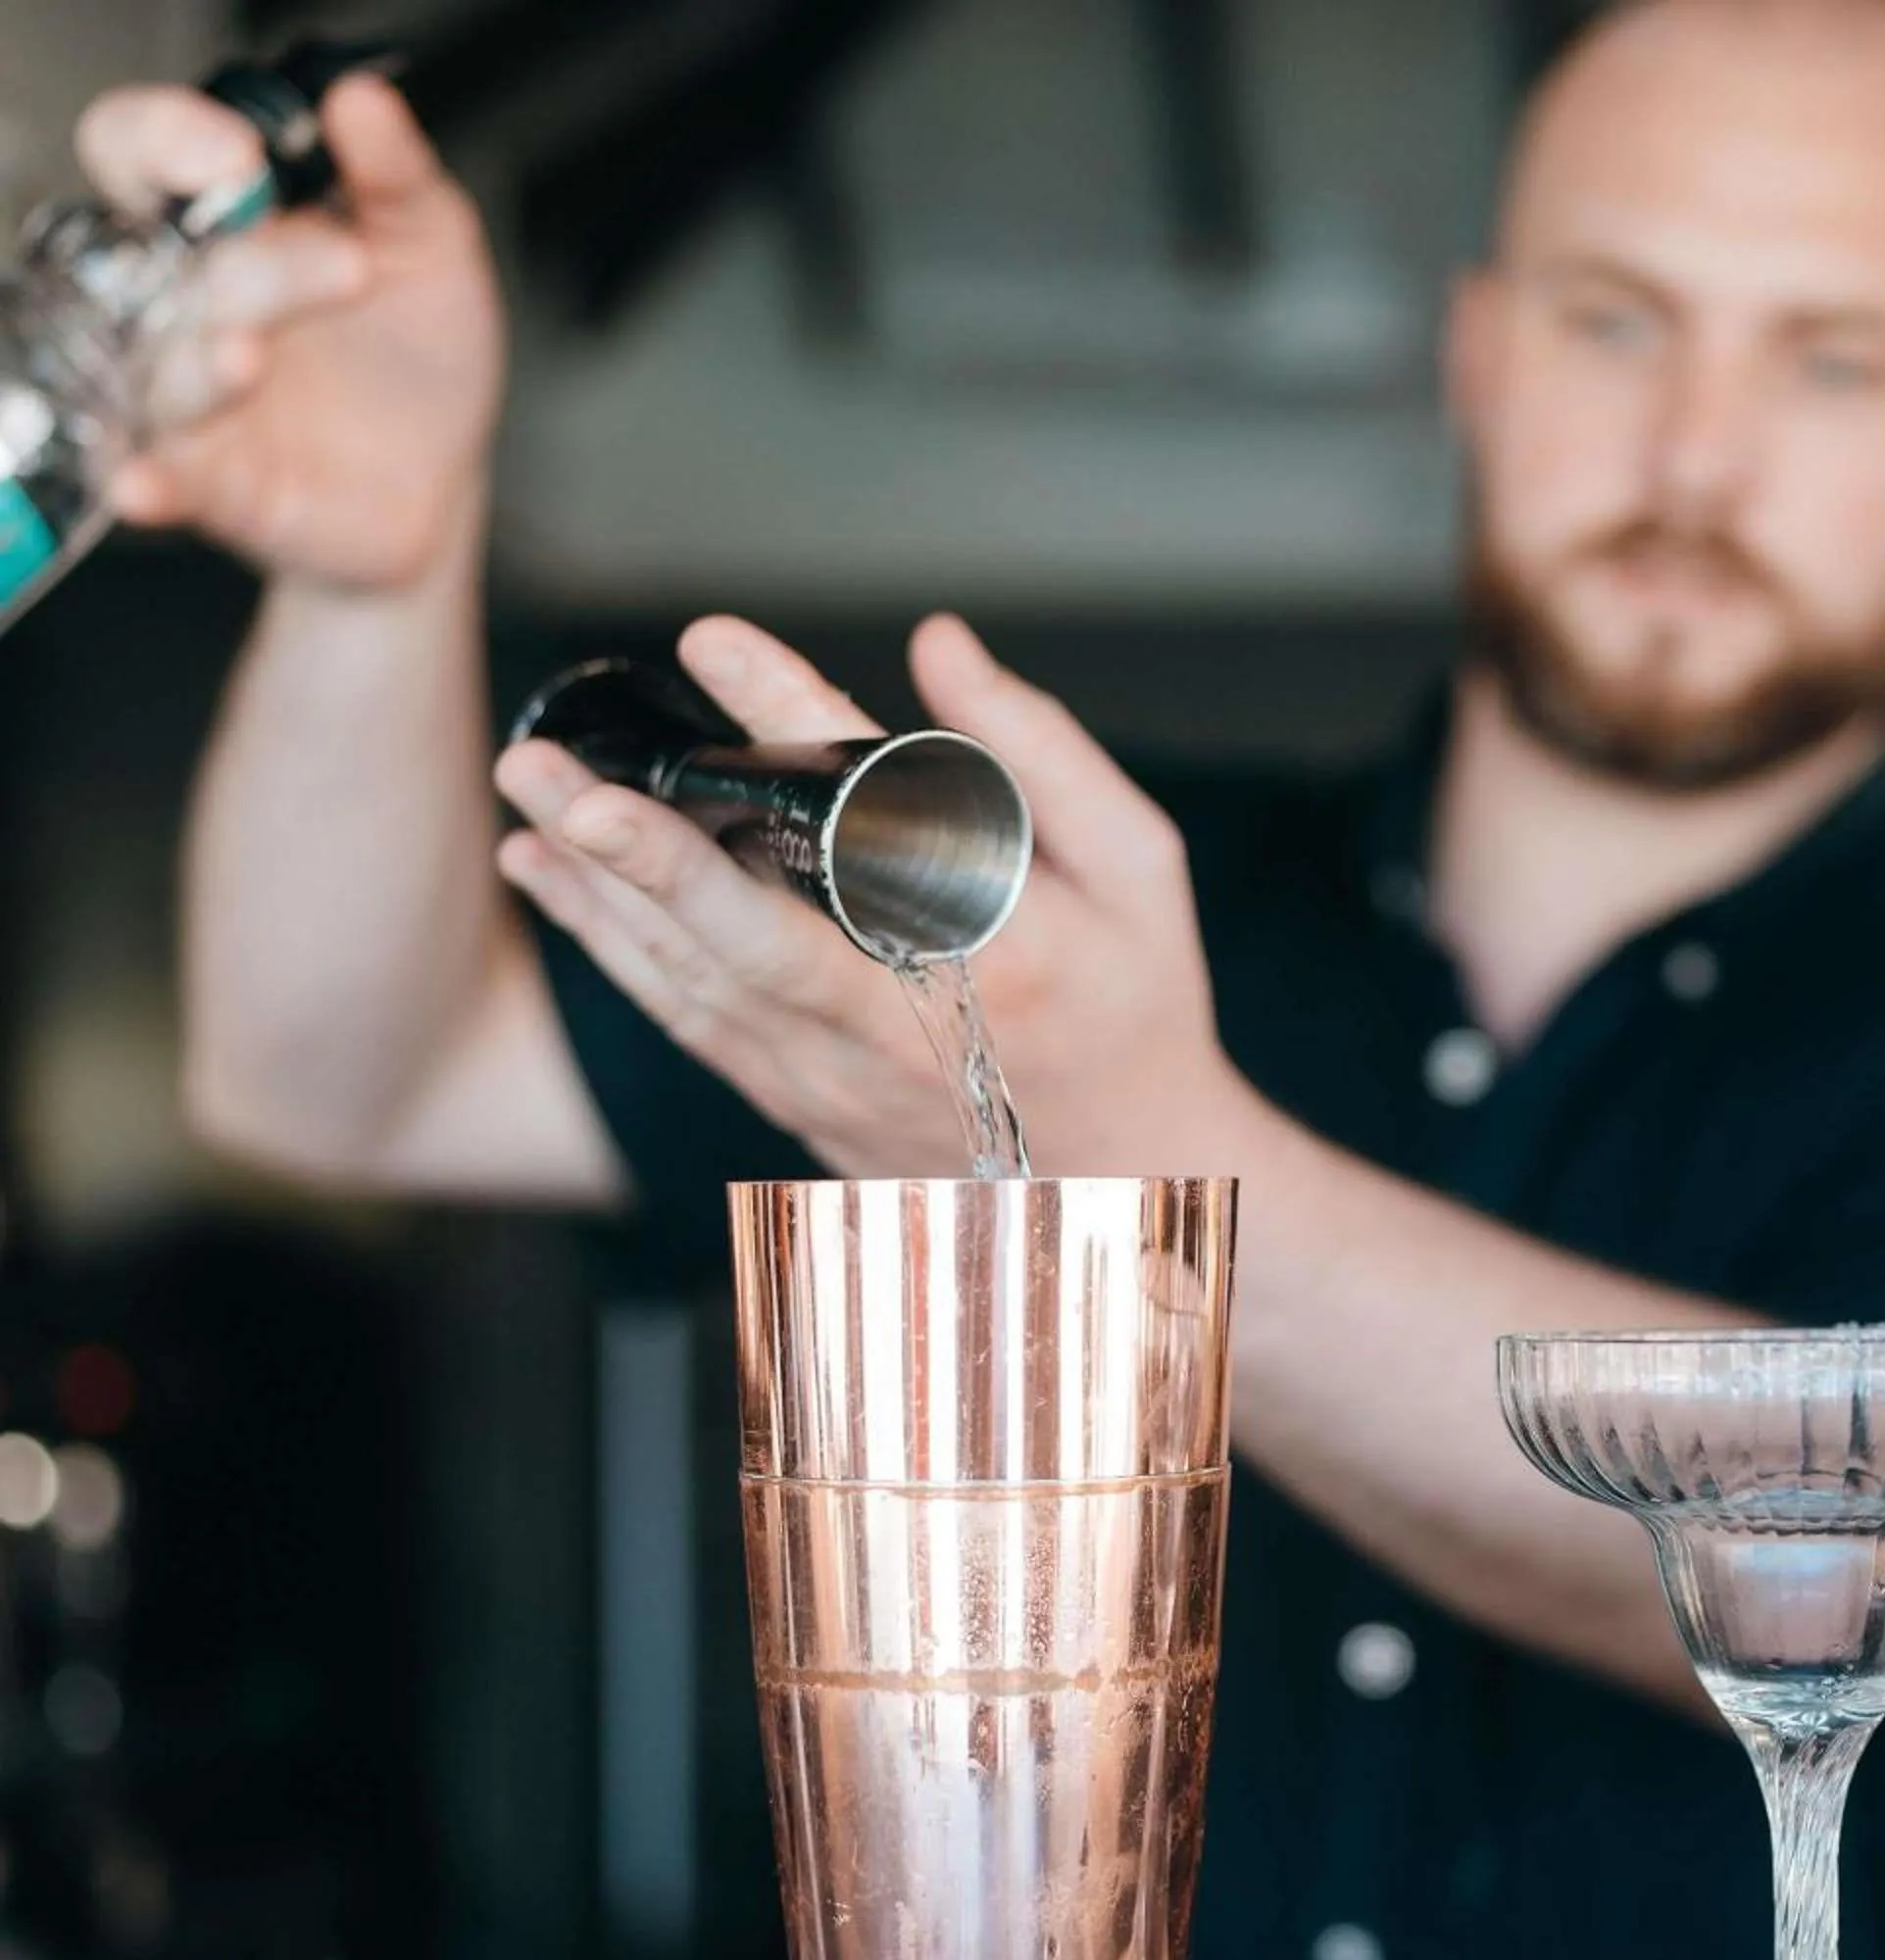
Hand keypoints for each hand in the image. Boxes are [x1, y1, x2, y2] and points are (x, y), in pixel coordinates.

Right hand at [75, 74, 502, 586]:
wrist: (443, 473)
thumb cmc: (418, 350)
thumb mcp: (432, 247)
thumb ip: (398, 175)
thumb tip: (364, 101)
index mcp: (226, 222)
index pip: (140, 152)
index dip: (166, 141)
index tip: (236, 157)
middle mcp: (188, 299)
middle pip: (168, 263)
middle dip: (253, 267)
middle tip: (345, 273)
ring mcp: (190, 390)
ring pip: (161, 368)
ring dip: (200, 363)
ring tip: (250, 356)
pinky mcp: (209, 482)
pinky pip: (160, 479)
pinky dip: (150, 480)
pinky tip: (148, 481)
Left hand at [491, 614, 1264, 1180]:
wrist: (1126, 1177)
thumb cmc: (1135, 1010)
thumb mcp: (1140, 871)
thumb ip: (1045, 754)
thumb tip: (940, 647)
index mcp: (999, 959)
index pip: (874, 822)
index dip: (790, 724)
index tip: (717, 641)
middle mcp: (902, 1029)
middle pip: (749, 937)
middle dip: (641, 852)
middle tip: (559, 773)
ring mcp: (836, 1079)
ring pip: (691, 983)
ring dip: (596, 889)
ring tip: (528, 790)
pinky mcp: (793, 1100)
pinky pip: (684, 1019)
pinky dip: (608, 947)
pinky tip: (551, 875)